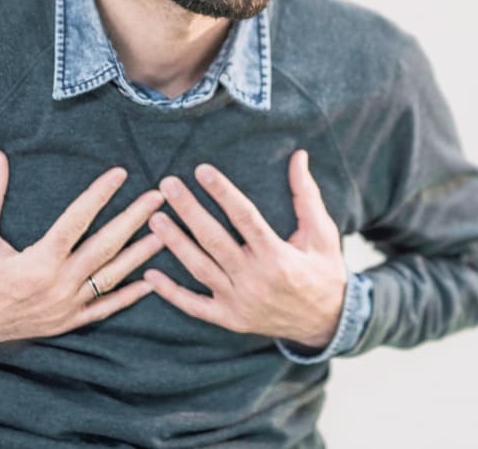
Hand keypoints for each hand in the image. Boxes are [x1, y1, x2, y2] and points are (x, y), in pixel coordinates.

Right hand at [0, 150, 164, 353]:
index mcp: (37, 263)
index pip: (77, 221)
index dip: (100, 195)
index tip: (121, 174)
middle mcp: (58, 286)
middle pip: (105, 247)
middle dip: (134, 220)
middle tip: (158, 197)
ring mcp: (66, 307)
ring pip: (112, 277)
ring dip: (140, 255)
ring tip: (165, 232)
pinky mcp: (67, 322)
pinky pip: (104, 309)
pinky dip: (129, 297)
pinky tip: (151, 283)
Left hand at [145, 150, 347, 349]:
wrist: (327, 322)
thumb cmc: (324, 271)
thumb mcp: (323, 233)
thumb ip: (306, 195)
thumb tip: (299, 156)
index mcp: (278, 256)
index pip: (244, 217)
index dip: (222, 192)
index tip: (201, 170)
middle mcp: (255, 279)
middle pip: (214, 239)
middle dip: (188, 210)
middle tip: (167, 185)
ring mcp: (240, 302)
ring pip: (200, 269)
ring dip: (175, 243)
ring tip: (155, 219)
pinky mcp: (230, 319)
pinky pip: (195, 306)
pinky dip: (171, 293)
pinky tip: (150, 275)